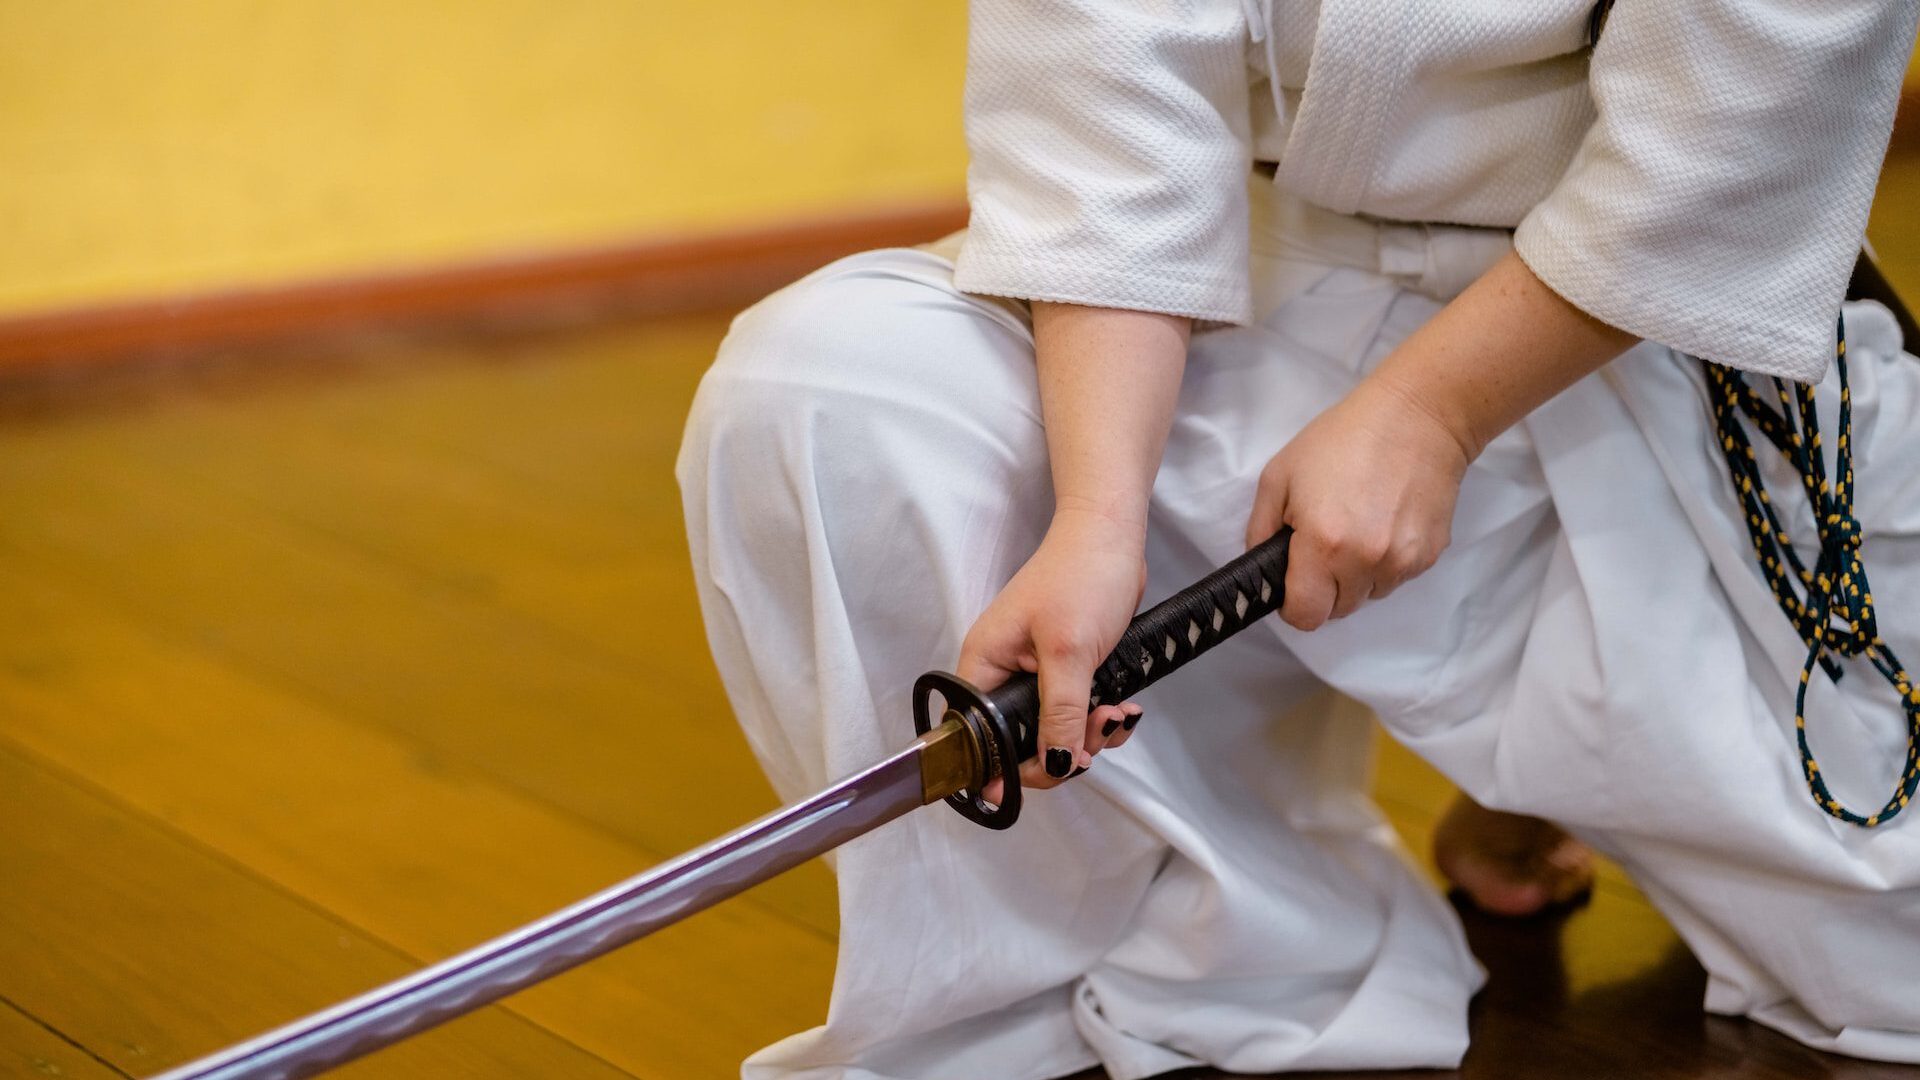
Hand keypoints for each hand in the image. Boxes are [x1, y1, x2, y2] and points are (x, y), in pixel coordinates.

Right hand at [958, 507, 1147, 798]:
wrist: (1113, 535)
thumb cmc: (1081, 576)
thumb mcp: (1069, 652)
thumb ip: (1058, 713)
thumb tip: (1052, 766)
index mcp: (984, 665)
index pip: (979, 736)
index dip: (1007, 766)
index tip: (1046, 775)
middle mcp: (1003, 673)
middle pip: (1020, 741)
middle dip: (1063, 747)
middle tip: (1096, 732)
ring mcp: (1035, 671)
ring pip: (1054, 730)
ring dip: (1088, 732)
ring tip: (1117, 713)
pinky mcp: (1066, 668)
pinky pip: (1076, 711)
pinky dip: (1099, 717)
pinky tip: (1122, 707)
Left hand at [1246, 375, 1471, 629]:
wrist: (1417, 417)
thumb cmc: (1341, 440)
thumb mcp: (1279, 475)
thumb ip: (1261, 530)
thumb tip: (1264, 570)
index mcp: (1324, 544)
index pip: (1305, 615)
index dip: (1293, 604)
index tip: (1293, 580)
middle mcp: (1366, 561)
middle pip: (1337, 610)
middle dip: (1325, 587)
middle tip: (1323, 544)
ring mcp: (1403, 561)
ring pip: (1369, 595)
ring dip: (1357, 576)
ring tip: (1358, 528)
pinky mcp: (1430, 555)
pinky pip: (1396, 578)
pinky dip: (1385, 563)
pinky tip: (1384, 522)